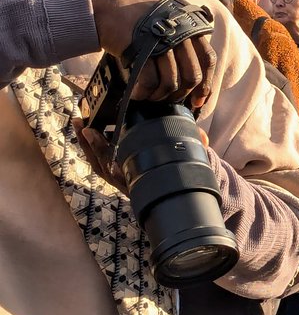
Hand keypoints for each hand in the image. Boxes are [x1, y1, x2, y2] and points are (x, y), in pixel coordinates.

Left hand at [74, 122, 208, 196]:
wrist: (182, 192)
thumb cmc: (184, 173)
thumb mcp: (192, 161)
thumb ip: (196, 148)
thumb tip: (202, 136)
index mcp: (143, 182)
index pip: (120, 170)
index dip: (106, 155)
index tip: (95, 138)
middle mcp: (129, 185)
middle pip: (102, 167)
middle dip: (90, 147)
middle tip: (83, 126)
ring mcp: (121, 182)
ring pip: (98, 166)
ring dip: (86, 145)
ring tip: (80, 122)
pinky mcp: (119, 176)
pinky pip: (100, 164)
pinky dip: (91, 149)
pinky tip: (87, 132)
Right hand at [87, 0, 215, 109]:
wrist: (108, 3)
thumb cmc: (136, 17)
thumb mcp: (168, 23)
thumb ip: (182, 44)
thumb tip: (189, 79)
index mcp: (190, 28)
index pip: (208, 60)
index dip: (206, 85)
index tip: (198, 102)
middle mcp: (181, 34)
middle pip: (192, 76)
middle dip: (181, 93)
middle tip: (167, 99)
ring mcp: (163, 41)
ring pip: (171, 81)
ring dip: (160, 95)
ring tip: (149, 96)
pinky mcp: (143, 49)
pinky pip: (150, 81)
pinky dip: (144, 93)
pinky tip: (136, 94)